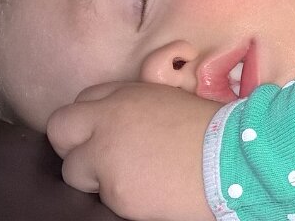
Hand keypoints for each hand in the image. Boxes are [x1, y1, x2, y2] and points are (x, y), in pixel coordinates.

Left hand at [46, 82, 219, 220]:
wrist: (234, 160)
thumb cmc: (215, 132)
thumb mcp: (174, 102)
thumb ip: (140, 108)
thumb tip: (126, 124)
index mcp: (127, 95)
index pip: (85, 100)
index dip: (92, 120)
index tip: (105, 134)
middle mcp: (109, 120)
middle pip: (61, 127)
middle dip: (71, 145)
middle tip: (94, 159)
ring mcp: (107, 156)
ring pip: (73, 170)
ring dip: (95, 177)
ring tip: (132, 179)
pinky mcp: (114, 190)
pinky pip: (102, 198)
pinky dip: (121, 197)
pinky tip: (149, 191)